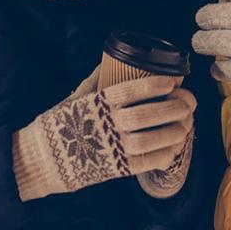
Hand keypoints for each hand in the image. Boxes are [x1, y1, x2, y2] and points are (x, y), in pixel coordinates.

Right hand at [13, 73, 195, 200]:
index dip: (154, 85)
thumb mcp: (75, 97)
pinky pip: (146, 163)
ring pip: (150, 140)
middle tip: (189, 102)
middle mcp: (106, 125)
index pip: (130, 91)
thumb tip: (109, 60)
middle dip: (173, 108)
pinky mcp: (115, 169)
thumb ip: (94, 80)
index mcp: (97, 103)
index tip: (172, 81)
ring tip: (187, 124)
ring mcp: (111, 148)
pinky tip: (174, 148)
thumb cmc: (60, 123)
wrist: (41, 160)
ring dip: (174, 131)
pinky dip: (164, 155)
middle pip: (146, 115)